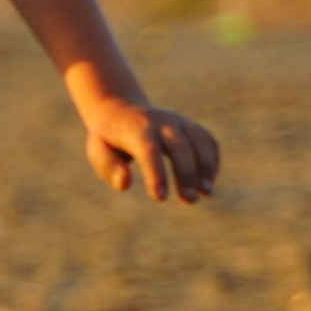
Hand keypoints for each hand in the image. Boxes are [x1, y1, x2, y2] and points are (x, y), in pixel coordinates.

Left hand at [82, 98, 219, 202]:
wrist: (120, 110)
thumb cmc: (108, 139)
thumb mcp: (97, 151)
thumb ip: (109, 168)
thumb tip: (125, 183)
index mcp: (135, 129)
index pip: (149, 151)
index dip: (156, 174)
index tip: (160, 197)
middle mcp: (160, 122)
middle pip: (179, 146)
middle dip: (186, 173)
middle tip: (189, 200)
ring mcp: (178, 121)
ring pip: (199, 141)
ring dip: (206, 167)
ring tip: (205, 193)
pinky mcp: (190, 125)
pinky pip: (208, 141)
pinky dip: (212, 161)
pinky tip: (207, 182)